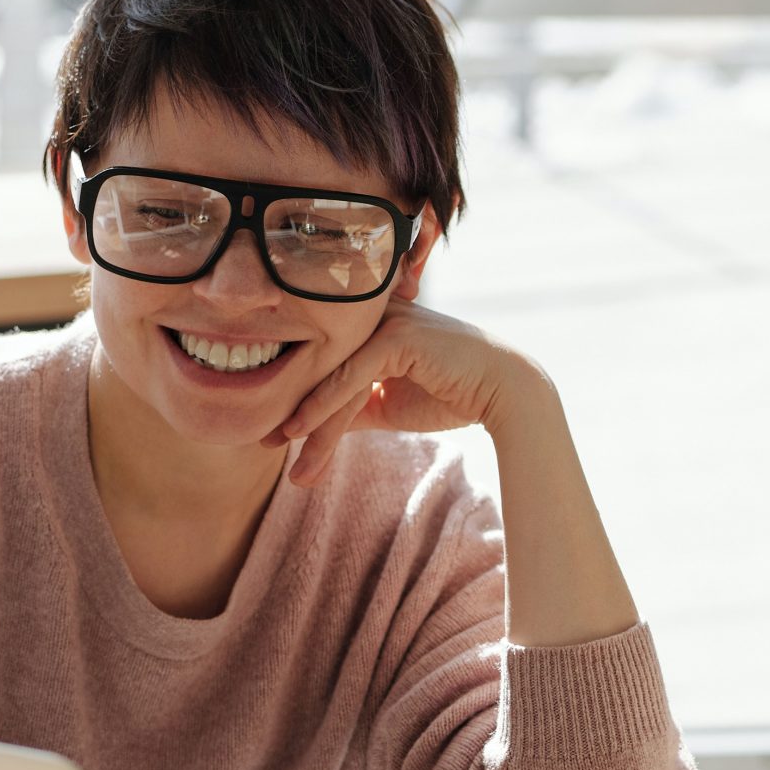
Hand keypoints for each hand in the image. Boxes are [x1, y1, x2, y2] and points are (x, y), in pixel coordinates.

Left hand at [275, 298, 540, 486]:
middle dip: (294, 408)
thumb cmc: (453, 394)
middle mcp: (372, 315)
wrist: (504, 394)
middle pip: (323, 368)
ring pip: (334, 376)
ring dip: (309, 420)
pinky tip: (303, 433)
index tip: (273, 433)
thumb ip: (354, 408)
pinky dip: (324, 406)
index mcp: (370, 324)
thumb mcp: (389, 404)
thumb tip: (314, 430)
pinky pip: (351, 376)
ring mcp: (383, 321)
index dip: (297, 397)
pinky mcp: (396, 336)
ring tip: (286, 453)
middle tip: (265, 444)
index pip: (325, 362)